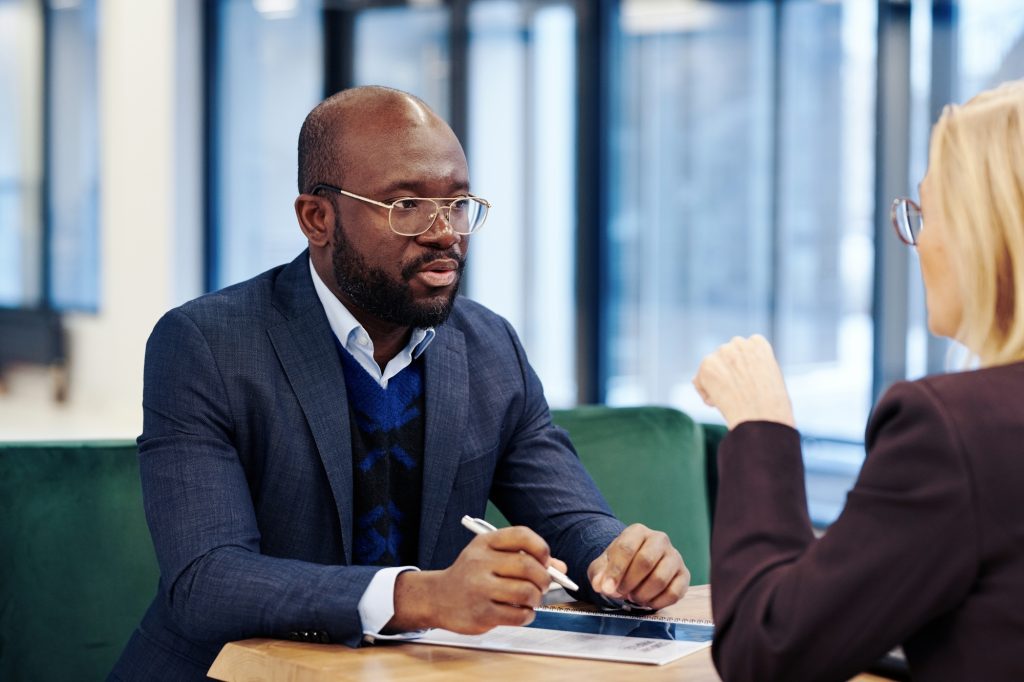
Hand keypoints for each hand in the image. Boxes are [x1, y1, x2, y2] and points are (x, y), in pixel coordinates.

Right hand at [389, 526, 565, 633]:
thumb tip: (560, 568)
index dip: (540, 548)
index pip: (522, 535)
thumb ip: (526, 558)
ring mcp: (480, 589)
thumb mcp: (492, 557)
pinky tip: (521, 612)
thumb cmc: (471, 575)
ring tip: (531, 599)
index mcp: (485, 543)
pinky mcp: (482, 613)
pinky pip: (518, 615)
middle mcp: (481, 562)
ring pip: (526, 592)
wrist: (438, 598)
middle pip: (528, 566)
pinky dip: (527, 615)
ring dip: (536, 598)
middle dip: (544, 578)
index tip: (544, 560)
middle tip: (543, 584)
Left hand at [588, 524, 688, 609]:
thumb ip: (599, 574)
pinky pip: (674, 593)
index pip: (626, 548)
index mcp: (638, 531)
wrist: (638, 566)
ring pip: (660, 579)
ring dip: (642, 594)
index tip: (606, 589)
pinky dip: (657, 602)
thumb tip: (601, 585)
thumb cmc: (620, 564)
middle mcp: (659, 539)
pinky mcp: (684, 575)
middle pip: (645, 561)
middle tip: (621, 593)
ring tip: (633, 596)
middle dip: (629, 583)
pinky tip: (647, 601)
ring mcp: (675, 556)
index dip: (615, 571)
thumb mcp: (603, 566)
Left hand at [692, 334, 795, 429]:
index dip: (743, 370)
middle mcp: (738, 343)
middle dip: (728, 373)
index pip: (743, 350)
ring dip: (716, 383)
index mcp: (757, 343)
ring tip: (730, 401)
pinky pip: (699, 380)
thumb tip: (725, 372)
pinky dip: (706, 393)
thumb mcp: (769, 378)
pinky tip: (718, 404)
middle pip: (725, 356)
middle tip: (737, 394)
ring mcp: (721, 353)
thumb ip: (752, 367)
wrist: (761, 416)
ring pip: (712, 368)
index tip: (749, 385)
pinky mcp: (706, 366)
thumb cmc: (771, 405)